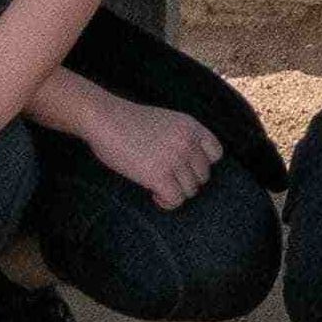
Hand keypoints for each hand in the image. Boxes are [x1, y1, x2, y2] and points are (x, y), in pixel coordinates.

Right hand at [80, 98, 223, 211]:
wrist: (105, 120)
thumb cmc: (129, 121)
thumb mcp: (167, 121)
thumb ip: (183, 138)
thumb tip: (190, 167)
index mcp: (192, 127)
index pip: (216, 154)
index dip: (201, 164)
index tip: (184, 167)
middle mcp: (188, 142)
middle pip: (203, 176)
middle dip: (185, 181)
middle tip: (165, 179)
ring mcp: (175, 159)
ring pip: (190, 191)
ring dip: (174, 192)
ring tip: (157, 186)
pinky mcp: (159, 175)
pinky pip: (175, 200)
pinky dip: (166, 202)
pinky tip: (153, 194)